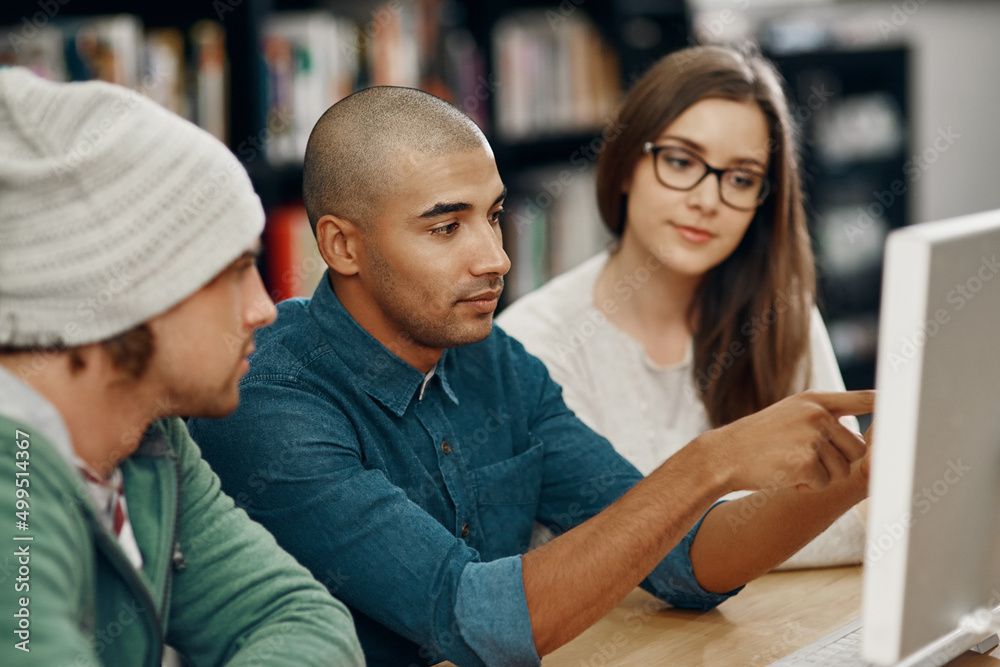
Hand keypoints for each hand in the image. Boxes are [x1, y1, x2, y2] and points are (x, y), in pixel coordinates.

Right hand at [698, 390, 875, 493]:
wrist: (725, 455)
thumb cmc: (757, 438)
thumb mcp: (789, 415)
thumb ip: (822, 418)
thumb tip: (858, 433)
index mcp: (815, 401)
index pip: (864, 399)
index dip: (888, 403)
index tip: (908, 406)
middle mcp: (818, 415)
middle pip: (857, 448)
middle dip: (840, 462)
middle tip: (810, 462)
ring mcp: (812, 438)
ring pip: (842, 469)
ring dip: (823, 476)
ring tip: (793, 467)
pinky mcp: (806, 462)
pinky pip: (824, 483)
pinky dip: (808, 486)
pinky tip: (787, 476)